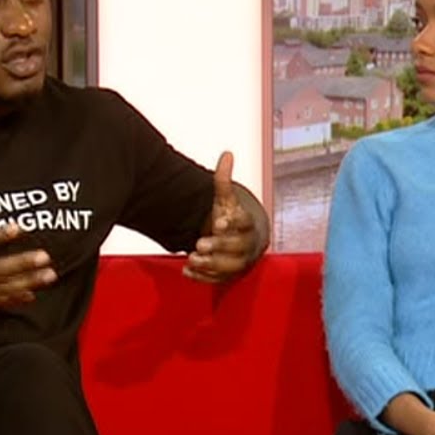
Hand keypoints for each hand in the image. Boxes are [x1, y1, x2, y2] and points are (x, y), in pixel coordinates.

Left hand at [183, 151, 261, 283]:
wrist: (244, 241)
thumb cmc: (233, 217)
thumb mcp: (226, 199)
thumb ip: (224, 180)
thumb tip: (227, 154)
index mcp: (247, 225)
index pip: (244, 224)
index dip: (233, 224)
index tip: (218, 222)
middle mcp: (246, 245)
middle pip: (237, 248)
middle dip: (219, 246)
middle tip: (199, 242)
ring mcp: (239, 262)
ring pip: (229, 267)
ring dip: (210, 264)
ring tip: (192, 258)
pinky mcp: (230, 276)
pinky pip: (218, 280)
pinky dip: (202, 277)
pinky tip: (186, 270)